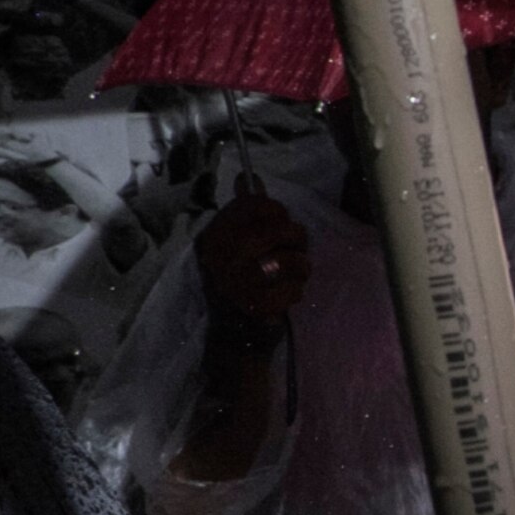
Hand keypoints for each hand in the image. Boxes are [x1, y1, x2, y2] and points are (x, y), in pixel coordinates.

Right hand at [195, 185, 309, 334]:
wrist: (235, 336)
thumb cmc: (243, 282)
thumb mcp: (239, 244)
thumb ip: (246, 212)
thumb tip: (250, 178)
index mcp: (213, 238)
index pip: (248, 206)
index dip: (274, 209)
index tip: (281, 219)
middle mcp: (219, 259)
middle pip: (271, 230)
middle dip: (295, 235)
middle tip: (298, 246)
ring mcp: (235, 284)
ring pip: (284, 259)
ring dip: (301, 264)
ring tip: (297, 271)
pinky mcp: (255, 307)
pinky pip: (291, 288)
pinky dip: (297, 290)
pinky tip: (289, 293)